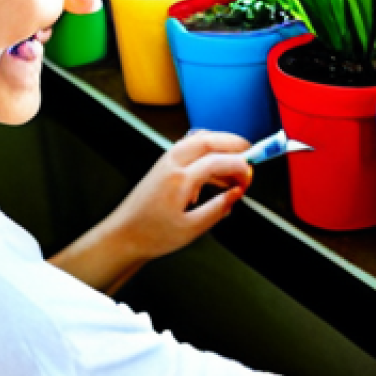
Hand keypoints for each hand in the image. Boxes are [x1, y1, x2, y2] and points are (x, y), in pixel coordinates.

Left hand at [103, 130, 253, 262]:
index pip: (217, 161)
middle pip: (208, 139)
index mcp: (179, 180)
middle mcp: (171, 164)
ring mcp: (166, 162)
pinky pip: (189, 149)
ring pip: (198, 140)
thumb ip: (218, 209)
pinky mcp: (163, 166)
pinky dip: (207, 153)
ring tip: (236, 164)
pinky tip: (216, 173)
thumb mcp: (191, 229)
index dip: (239, 166)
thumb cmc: (150, 234)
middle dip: (233, 143)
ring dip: (220, 145)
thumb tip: (235, 195)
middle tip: (251, 153)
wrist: (124, 236)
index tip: (250, 177)